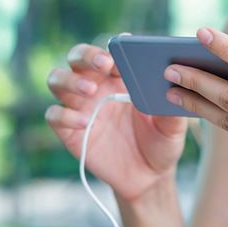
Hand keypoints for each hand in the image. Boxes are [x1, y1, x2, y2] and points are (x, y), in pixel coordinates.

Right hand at [46, 40, 187, 201]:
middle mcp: (96, 86)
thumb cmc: (161, 143)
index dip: (112, 48)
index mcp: (121, 78)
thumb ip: (172, 106)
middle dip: (87, 56)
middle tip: (104, 64)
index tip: (122, 52)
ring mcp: (80, 107)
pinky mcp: (69, 131)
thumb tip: (171, 84)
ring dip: (70, 80)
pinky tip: (82, 121)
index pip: (109, 52)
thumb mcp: (173, 126)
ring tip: (90, 90)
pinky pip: (54, 115)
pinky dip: (63, 114)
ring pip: (57, 79)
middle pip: (77, 57)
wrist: (149, 177)